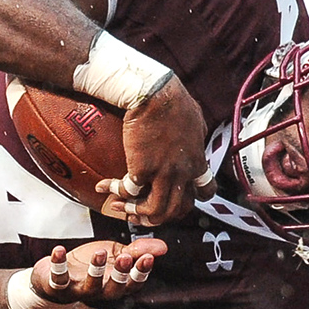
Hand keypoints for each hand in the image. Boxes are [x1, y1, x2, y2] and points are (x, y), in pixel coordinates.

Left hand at [28, 239, 166, 305]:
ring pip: (90, 285)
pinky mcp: (59, 286)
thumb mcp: (115, 254)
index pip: (133, 283)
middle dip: (121, 274)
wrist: (54, 276)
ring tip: (100, 252)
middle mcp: (100, 290)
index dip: (141, 272)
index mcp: (116, 283)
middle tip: (126, 257)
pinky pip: (59, 278)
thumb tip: (163, 247)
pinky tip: (60, 250)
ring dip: (96, 269)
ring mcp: (79, 290)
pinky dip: (59, 263)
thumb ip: (137, 250)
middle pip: (114, 288)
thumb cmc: (89, 265)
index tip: (148, 258)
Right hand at [95, 75, 213, 226]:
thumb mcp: (195, 119)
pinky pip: (129, 192)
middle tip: (141, 211)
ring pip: (156, 210)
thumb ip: (195, 135)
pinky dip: (115, 192)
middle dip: (159, 215)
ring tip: (120, 206)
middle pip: (177, 209)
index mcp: (198, 161)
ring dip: (136, 212)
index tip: (175, 198)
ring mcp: (164, 173)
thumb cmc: (173, 99)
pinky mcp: (142, 169)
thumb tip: (193, 134)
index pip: (205, 192)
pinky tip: (103, 186)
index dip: (191, 199)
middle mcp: (183, 173)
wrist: (154, 93)